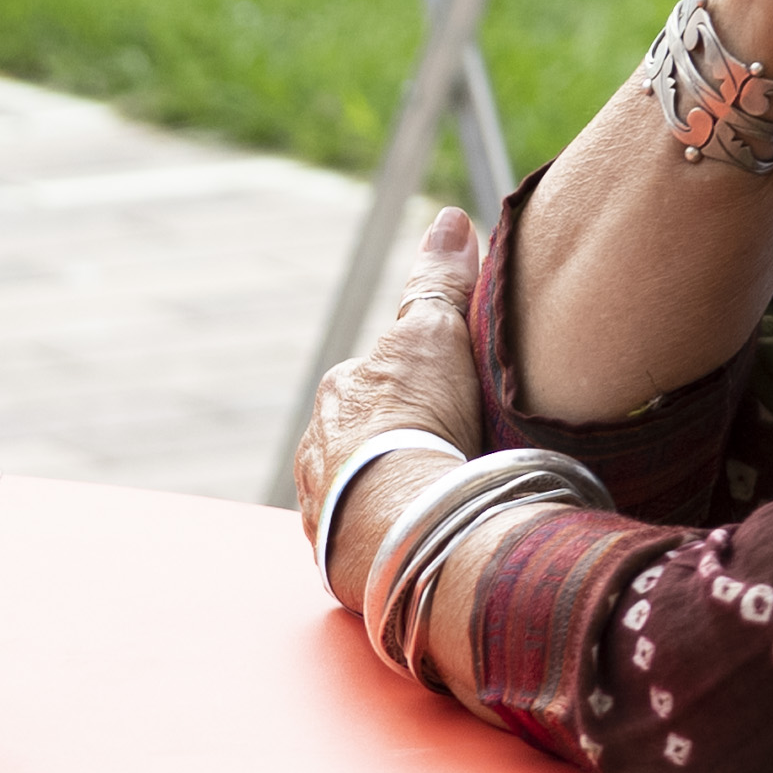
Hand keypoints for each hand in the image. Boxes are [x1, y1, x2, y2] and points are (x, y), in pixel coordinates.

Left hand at [289, 207, 485, 591]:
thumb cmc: (419, 422)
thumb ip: (441, 282)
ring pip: (362, 484)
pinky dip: (388, 533)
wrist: (400, 519)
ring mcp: (323, 501)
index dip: (422, 385)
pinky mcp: (336, 551)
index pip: (382, 378)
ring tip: (439, 501)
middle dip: (402, 442)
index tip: (455, 401)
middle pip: (367, 433)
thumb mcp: (437, 334)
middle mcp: (317, 444)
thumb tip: (448, 221)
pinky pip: (363, 534)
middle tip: (453, 455)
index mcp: (340, 392)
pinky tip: (417, 537)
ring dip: (392, 490)